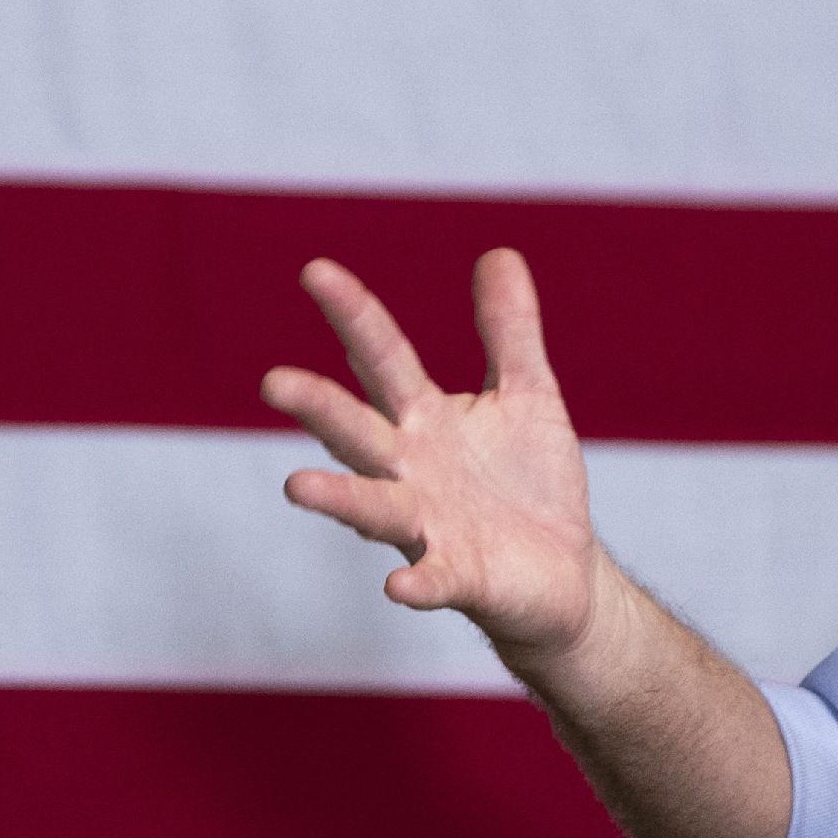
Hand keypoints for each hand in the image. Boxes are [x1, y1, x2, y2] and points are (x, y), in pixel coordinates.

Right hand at [264, 249, 606, 668]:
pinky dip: (418, 581)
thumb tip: (499, 251)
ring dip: (338, 497)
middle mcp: (412, 469)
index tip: (315, 271)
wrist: (564, 574)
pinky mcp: (461, 576)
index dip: (352, 314)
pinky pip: (434, 578)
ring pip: (374, 506)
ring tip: (296, 484)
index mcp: (424, 419)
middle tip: (273, 381)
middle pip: (357, 430)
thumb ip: (509, 330)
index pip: (380, 356)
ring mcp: (430, 525)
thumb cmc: (531, 483)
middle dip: (318, 406)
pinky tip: (399, 585)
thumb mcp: (526, 394)